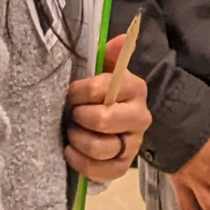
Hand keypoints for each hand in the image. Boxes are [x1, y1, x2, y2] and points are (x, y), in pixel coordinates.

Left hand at [63, 30, 150, 182]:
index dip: (78, 92)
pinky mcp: (123, 166)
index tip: (69, 94)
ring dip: (78, 140)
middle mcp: (140, 117)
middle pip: (103, 120)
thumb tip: (121, 38)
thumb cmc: (102, 93)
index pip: (102, 88)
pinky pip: (102, 171)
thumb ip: (109, 54)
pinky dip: (81, 163)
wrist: (113, 121)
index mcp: (135, 88)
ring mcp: (133, 144)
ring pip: (101, 147)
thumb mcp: (106, 70)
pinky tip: (71, 152)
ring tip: (70, 132)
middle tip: (71, 115)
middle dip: (79, 118)